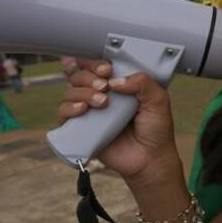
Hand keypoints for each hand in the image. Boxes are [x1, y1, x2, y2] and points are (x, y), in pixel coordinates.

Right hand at [56, 59, 182, 186]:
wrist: (150, 159)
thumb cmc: (156, 129)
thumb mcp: (158, 100)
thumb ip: (143, 82)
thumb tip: (114, 80)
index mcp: (118, 85)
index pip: (98, 66)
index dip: (97, 64)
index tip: (107, 69)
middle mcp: (101, 95)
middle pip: (80, 76)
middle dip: (89, 77)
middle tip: (104, 87)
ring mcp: (90, 112)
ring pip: (70, 92)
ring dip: (82, 92)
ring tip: (102, 103)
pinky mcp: (81, 129)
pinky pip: (63, 114)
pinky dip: (68, 108)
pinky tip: (83, 110)